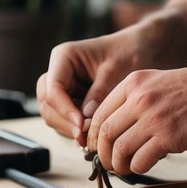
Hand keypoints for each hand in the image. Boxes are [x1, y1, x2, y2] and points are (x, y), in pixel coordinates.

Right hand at [36, 30, 145, 144]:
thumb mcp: (115, 71)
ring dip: (70, 128)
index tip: (81, 125)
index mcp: (63, 57)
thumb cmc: (128, 53)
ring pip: (54, 115)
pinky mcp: (72, 100)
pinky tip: (93, 135)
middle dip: (64, 122)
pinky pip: (66, 119)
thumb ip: (99, 93)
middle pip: (47, 104)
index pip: (53, 88)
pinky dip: (76, 129)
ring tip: (92, 137)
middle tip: (85, 137)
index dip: (64, 110)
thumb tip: (85, 118)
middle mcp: (58, 72)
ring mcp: (63, 88)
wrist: (139, 50)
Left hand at [86, 61, 186, 173]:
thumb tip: (113, 128)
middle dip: (102, 153)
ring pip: (120, 149)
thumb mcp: (156, 82)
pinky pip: (141, 159)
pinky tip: (142, 166)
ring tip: (124, 168)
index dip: (93, 135)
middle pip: (105, 133)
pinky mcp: (169, 136)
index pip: (100, 113)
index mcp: (133, 84)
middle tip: (108, 163)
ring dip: (118, 164)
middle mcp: (139, 99)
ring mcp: (154, 118)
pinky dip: (137, 167)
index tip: (96, 147)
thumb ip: (134, 99)